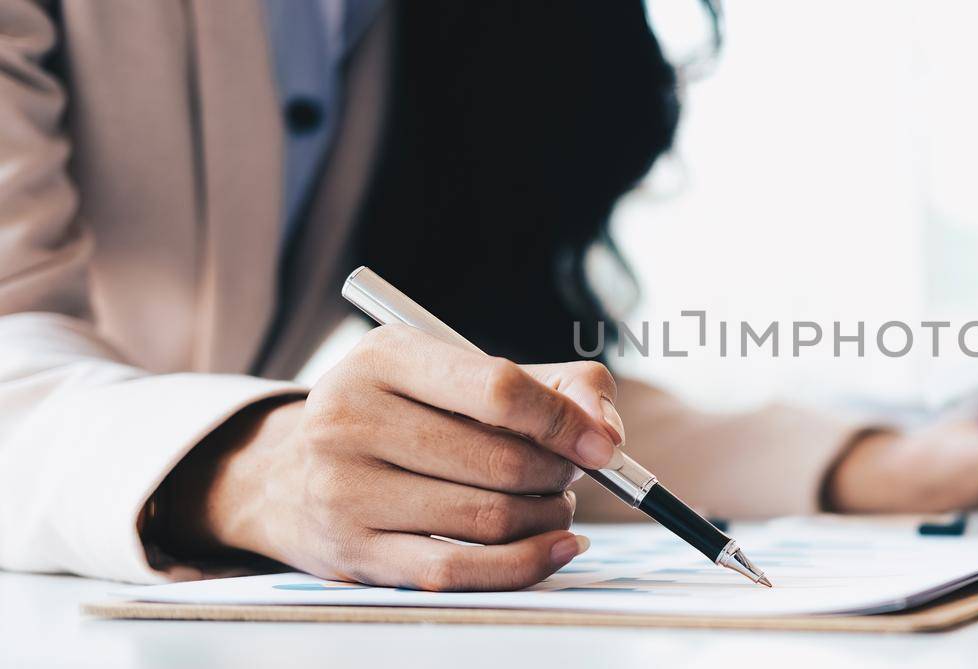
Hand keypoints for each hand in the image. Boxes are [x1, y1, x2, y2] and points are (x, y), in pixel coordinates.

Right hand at [155, 324, 626, 590]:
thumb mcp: (458, 372)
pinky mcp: (353, 551)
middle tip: (570, 475)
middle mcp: (351, 418)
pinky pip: (459, 571)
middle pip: (499, 461)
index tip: (602, 445)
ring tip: (554, 506)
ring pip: (487, 517)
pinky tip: (554, 547)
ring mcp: (345, 489)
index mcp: (385, 356)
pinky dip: (524, 564)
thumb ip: (551, 385)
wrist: (292, 475)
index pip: (498, 388)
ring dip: (546, 518)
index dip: (564, 421)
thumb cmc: (402, 416)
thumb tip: (606, 434)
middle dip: (557, 474)